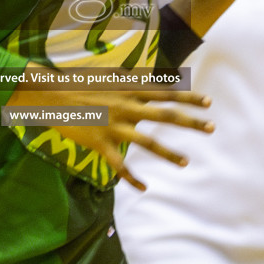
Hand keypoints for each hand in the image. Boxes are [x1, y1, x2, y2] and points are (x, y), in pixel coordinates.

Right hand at [5, 62, 212, 189]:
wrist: (51, 95)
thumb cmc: (78, 84)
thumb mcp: (108, 77)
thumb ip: (129, 82)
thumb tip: (146, 79)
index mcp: (129, 89)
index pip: (166, 92)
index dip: (189, 97)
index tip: (209, 102)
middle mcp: (126, 106)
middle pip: (165, 115)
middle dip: (191, 122)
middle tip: (212, 128)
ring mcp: (114, 126)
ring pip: (147, 142)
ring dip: (169, 153)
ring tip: (185, 163)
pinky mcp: (100, 143)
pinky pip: (120, 165)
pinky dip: (132, 178)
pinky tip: (144, 187)